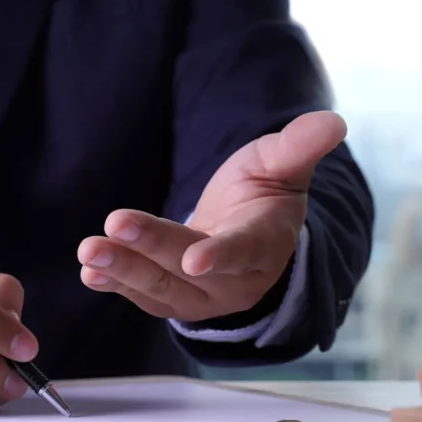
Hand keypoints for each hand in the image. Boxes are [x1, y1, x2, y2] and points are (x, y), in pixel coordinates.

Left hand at [77, 111, 346, 321]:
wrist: (245, 231)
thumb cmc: (262, 194)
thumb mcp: (282, 165)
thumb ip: (299, 146)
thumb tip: (333, 121)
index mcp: (266, 244)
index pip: (244, 251)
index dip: (222, 255)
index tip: (196, 258)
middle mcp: (235, 280)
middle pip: (187, 268)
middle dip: (148, 251)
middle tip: (110, 229)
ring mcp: (202, 295)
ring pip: (160, 287)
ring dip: (122, 270)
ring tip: (89, 251)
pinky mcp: (173, 300)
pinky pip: (144, 296)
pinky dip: (115, 284)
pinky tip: (88, 272)